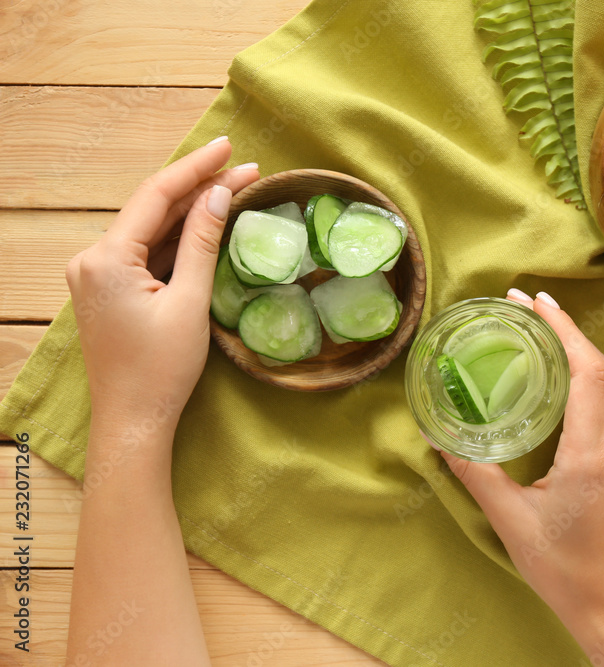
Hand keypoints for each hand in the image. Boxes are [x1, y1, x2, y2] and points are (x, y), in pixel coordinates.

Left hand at [66, 138, 258, 431]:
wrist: (132, 421)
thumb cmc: (161, 369)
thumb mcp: (189, 302)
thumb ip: (201, 243)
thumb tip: (219, 195)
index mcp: (105, 258)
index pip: (155, 196)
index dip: (195, 168)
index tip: (228, 147)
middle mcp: (92, 259)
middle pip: (152, 209)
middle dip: (199, 188)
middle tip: (245, 169)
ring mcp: (98, 274)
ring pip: (150, 230)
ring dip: (191, 212)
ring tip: (235, 189)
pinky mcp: (110, 289)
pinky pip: (146, 252)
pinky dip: (178, 239)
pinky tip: (208, 225)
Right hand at [437, 290, 603, 622]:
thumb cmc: (563, 566)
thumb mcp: (510, 518)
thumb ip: (475, 473)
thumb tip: (438, 437)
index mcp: (591, 455)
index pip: (587, 372)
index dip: (563, 330)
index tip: (536, 302)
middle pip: (601, 367)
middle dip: (567, 328)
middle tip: (528, 304)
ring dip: (578, 348)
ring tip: (540, 326)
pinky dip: (585, 373)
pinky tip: (558, 370)